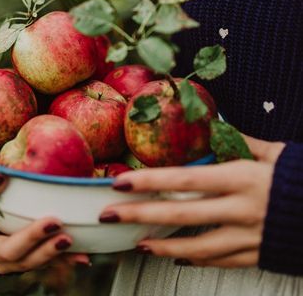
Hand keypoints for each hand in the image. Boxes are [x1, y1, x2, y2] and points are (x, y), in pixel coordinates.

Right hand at [0, 163, 89, 273]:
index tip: (1, 174)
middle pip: (6, 248)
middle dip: (30, 237)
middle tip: (53, 220)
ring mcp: (4, 261)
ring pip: (27, 262)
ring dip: (49, 252)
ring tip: (69, 237)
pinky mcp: (23, 264)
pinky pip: (45, 264)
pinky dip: (65, 260)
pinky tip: (84, 256)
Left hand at [99, 135, 284, 268]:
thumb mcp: (276, 153)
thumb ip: (242, 142)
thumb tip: (215, 125)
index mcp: (242, 178)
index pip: (186, 180)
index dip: (150, 182)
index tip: (121, 182)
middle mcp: (241, 210)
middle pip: (182, 215)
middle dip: (141, 215)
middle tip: (110, 214)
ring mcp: (249, 237)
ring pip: (197, 246)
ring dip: (163, 245)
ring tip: (137, 241)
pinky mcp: (258, 255)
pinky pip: (220, 260)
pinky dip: (195, 257)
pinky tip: (175, 254)